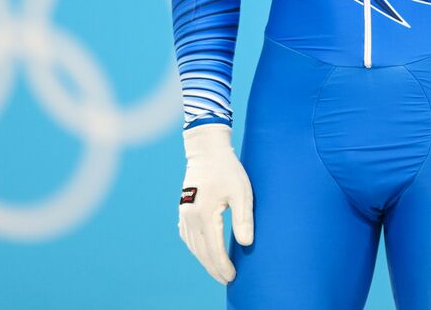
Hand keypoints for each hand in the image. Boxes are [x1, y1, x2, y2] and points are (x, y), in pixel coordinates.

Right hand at [178, 124, 253, 283]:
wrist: (206, 150)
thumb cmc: (228, 169)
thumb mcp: (242, 192)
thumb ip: (244, 218)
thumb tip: (246, 244)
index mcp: (205, 213)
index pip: (213, 248)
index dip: (223, 265)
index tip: (232, 277)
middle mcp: (190, 216)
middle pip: (201, 251)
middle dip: (214, 268)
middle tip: (227, 280)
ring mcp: (184, 213)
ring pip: (193, 246)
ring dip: (204, 260)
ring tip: (218, 270)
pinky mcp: (183, 209)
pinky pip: (187, 236)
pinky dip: (196, 248)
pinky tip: (203, 252)